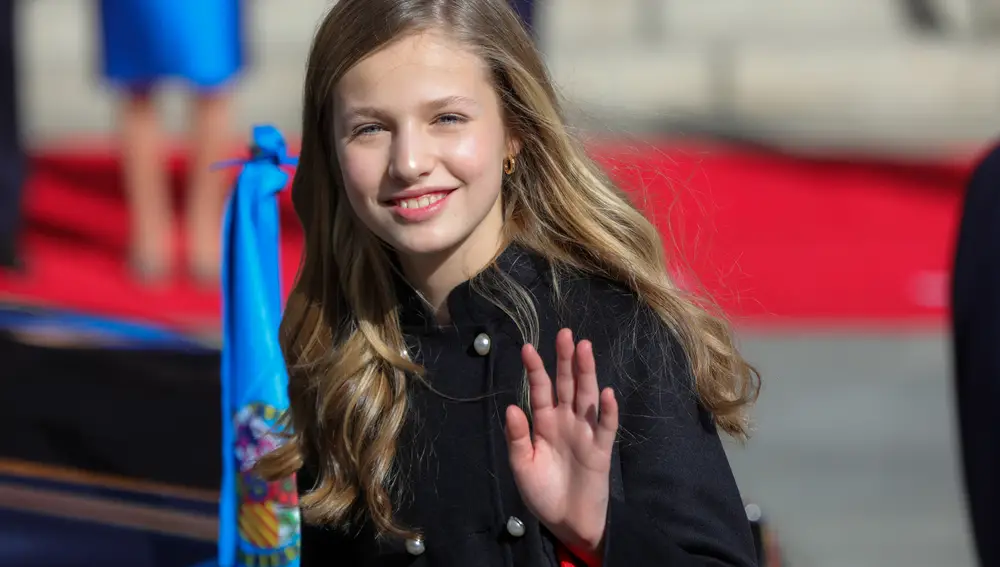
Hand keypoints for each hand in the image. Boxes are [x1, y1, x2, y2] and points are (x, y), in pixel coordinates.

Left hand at [505, 328, 618, 564]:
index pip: (540, 390)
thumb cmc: (542, 493)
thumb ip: (517, 438)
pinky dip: (606, 411)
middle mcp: (565, 421)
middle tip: (565, 334)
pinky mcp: (600, 449)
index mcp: (544, 423)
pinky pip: (605, 426)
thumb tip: (512, 407)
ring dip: (587, 373)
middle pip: (567, 385)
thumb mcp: (522, 466)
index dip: (535, 370)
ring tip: (584, 349)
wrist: (567, 522)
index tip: (527, 348)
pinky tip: (606, 394)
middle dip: (565, 360)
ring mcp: (585, 432)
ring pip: (586, 396)